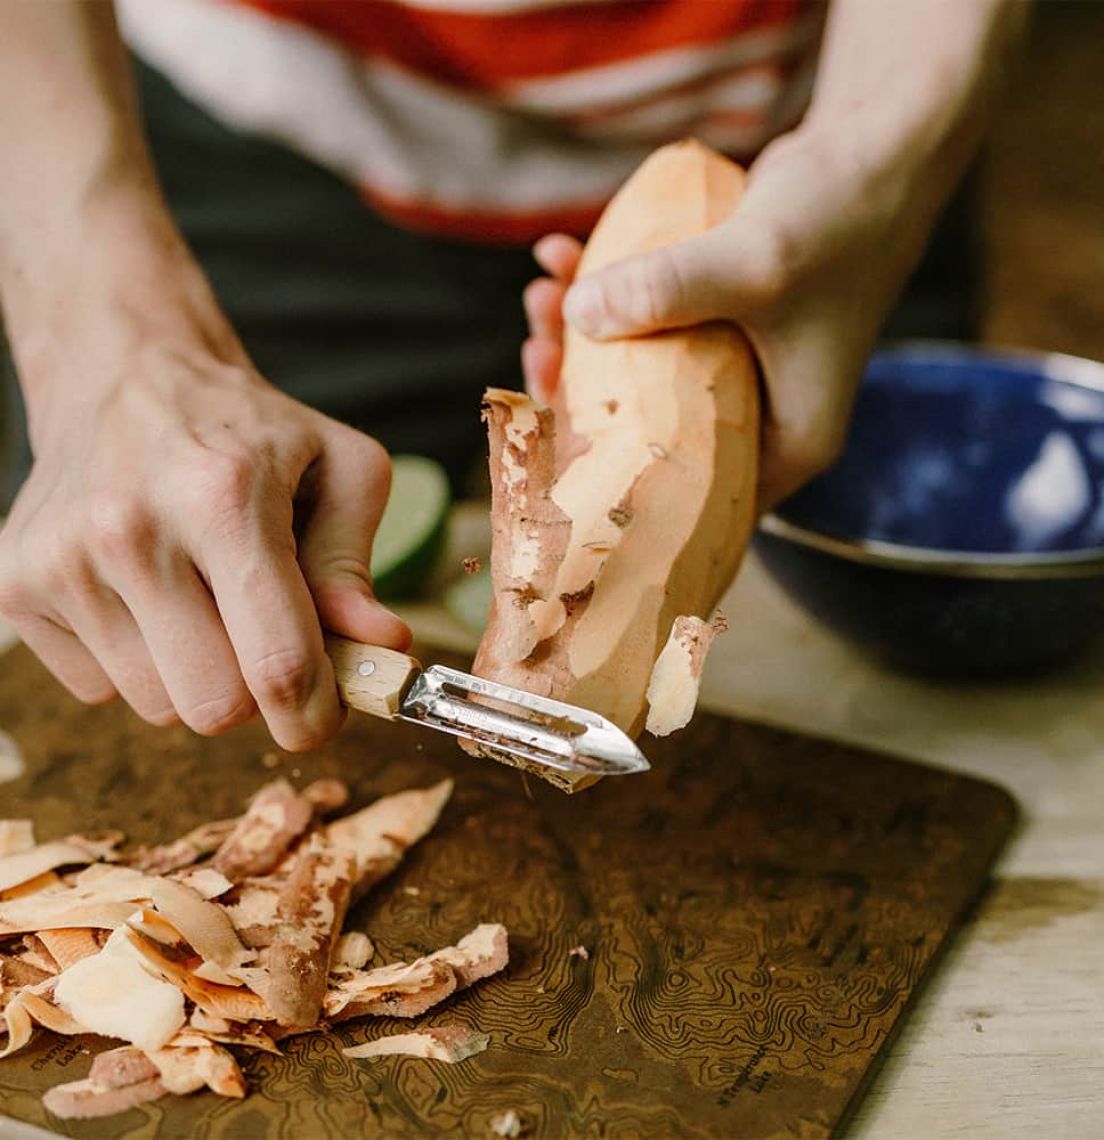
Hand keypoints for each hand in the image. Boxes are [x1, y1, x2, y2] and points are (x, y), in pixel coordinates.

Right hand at [0, 295, 409, 750]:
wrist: (126, 375)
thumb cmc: (248, 429)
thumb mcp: (340, 468)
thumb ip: (354, 565)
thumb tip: (383, 647)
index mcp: (223, 498)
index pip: (277, 664)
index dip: (314, 716)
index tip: (325, 717)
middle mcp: (129, 531)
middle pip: (214, 707)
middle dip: (256, 697)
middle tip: (269, 646)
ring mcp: (61, 562)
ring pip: (157, 708)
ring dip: (196, 677)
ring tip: (203, 599)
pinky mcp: (14, 585)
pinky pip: (99, 690)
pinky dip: (139, 662)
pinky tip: (147, 595)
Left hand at [522, 124, 951, 509]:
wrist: (880, 153)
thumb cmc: (838, 223)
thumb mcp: (754, 265)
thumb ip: (666, 292)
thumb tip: (576, 315)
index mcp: (782, 447)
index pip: (685, 498)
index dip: (610, 480)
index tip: (550, 435)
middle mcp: (758, 421)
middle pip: (649, 434)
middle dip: (582, 391)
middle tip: (537, 347)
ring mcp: (737, 372)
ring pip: (643, 375)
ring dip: (586, 334)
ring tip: (543, 290)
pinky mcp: (721, 324)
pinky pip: (652, 325)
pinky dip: (610, 292)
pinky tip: (567, 250)